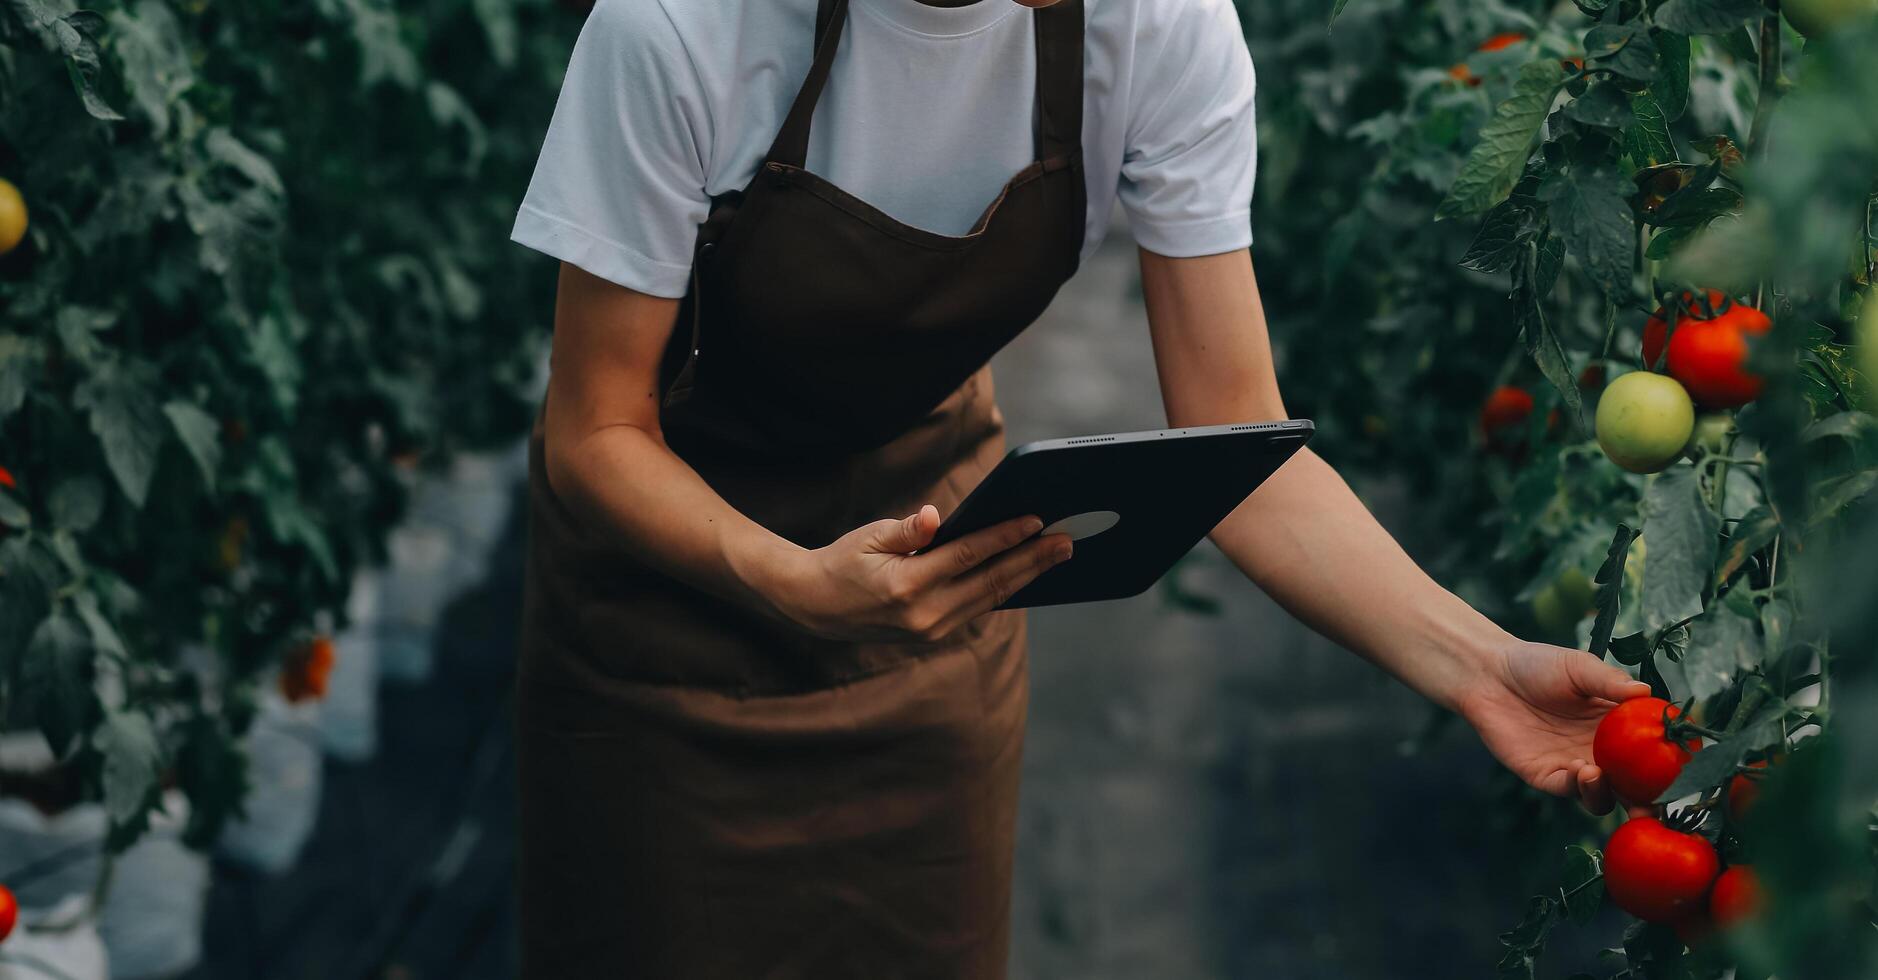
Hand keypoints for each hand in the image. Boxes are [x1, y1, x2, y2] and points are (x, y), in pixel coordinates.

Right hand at [762, 505, 1071, 642]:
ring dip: (1027, 575)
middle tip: (1068, 541)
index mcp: (906, 586)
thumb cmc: (844, 560)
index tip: (1037, 520)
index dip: (1005, 537)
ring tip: (1056, 554)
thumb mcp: (870, 536)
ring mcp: (931, 630)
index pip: (968, 556)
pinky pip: (977, 608)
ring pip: (990, 599)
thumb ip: (908, 529)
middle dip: (1033, 560)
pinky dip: (1004, 589)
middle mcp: (924, 614)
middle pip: (991, 582)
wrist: (815, 606)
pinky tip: (1027, 572)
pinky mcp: (934, 634)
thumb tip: (937, 517)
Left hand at [1455, 639, 1653, 813]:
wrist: (1489, 673)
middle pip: (1633, 786)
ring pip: (1603, 797)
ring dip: (1610, 794)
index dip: (1670, 763)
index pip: (1652, 753)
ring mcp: (1574, 767)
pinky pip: (1569, 791)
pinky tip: (1582, 770)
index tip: (1687, 767)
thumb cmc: (1538, 665)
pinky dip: (1580, 787)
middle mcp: (1601, 753)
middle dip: (1649, 799)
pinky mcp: (1546, 775)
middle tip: (1659, 802)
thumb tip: (1648, 693)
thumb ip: (1611, 682)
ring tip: (1603, 774)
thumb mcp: (1579, 667)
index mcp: (1618, 727)